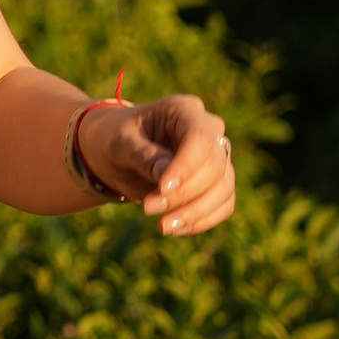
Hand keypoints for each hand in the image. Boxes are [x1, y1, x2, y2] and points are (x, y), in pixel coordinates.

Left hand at [76, 91, 234, 236]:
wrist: (116, 152)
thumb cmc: (114, 139)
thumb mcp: (119, 144)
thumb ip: (143, 156)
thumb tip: (166, 176)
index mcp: (183, 110)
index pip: (199, 137)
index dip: (186, 166)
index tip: (162, 189)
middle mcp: (207, 130)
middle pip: (215, 165)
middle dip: (183, 193)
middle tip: (147, 208)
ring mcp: (216, 155)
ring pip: (224, 187)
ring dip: (196, 212)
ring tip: (163, 226)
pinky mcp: (217, 180)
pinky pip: (223, 203)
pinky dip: (203, 220)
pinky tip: (175, 228)